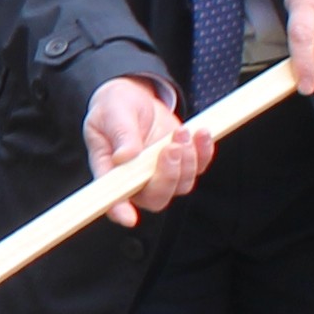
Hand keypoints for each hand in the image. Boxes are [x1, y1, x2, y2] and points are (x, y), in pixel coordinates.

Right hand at [82, 75, 215, 218]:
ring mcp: (160, 173)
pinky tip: (200, 133)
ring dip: (187, 161)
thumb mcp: (112, 113)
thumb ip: (120, 134)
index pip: (112, 198)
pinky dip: (204, 152)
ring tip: (180, 132)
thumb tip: (125, 156)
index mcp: (110, 171)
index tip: (129, 217)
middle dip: (168, 176)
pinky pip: (199, 168)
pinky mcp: (181, 162)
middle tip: (171, 147)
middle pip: (155, 198)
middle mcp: (135, 180)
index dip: (119, 210)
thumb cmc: (114, 107)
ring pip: (181, 185)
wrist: (133, 95)